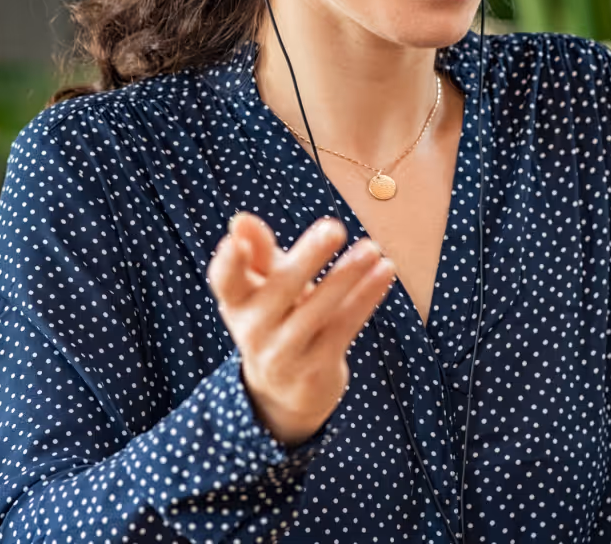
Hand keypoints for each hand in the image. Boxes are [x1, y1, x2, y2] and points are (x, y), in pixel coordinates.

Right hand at [207, 211, 395, 446]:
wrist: (286, 391)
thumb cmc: (277, 316)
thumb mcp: (263, 286)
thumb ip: (258, 252)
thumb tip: (240, 219)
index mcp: (237, 303)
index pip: (225, 281)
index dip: (228, 263)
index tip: (234, 241)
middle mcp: (254, 330)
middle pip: (280, 289)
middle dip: (308, 258)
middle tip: (334, 227)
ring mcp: (284, 354)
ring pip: (318, 311)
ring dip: (347, 277)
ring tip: (372, 248)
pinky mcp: (316, 369)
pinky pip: (344, 327)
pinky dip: (366, 297)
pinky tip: (385, 271)